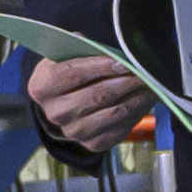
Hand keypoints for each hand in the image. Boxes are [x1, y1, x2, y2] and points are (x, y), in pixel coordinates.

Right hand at [22, 51, 152, 150]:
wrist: (62, 106)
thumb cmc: (66, 76)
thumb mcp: (63, 58)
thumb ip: (78, 50)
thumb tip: (102, 47)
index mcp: (41, 87)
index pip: (73, 74)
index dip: (100, 66)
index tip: (123, 61)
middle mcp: (55, 113)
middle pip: (97, 95)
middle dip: (125, 81)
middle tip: (144, 72)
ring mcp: (73, 131)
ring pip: (114, 112)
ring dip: (137, 97)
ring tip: (150, 84)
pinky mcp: (92, 144)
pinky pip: (121, 128)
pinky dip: (138, 112)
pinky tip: (144, 99)